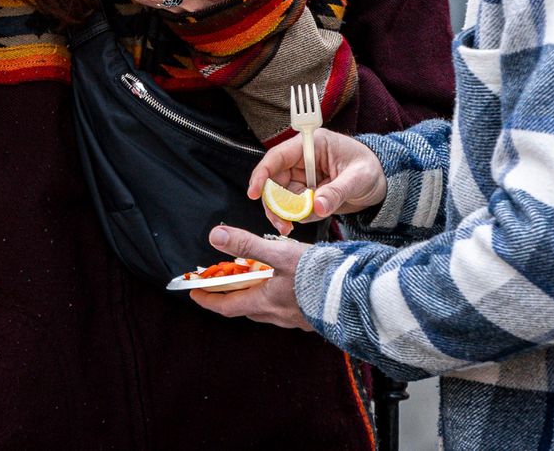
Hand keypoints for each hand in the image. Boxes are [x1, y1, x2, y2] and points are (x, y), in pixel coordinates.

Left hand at [187, 225, 311, 329]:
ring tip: (256, 273)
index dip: (208, 299)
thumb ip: (247, 245)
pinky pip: (287, 307)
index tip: (195, 292)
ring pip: (267, 307)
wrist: (358, 295)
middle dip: (232, 293)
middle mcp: (278, 315)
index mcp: (265, 303)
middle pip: (246, 306)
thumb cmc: (319, 276)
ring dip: (257, 292)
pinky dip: (278, 294)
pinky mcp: (312, 315)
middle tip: (224, 278)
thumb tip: (216, 236)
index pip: (227, 306)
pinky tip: (288, 281)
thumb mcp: (280, 254)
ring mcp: (296, 318)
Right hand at [248, 129, 386, 235]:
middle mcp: (302, 160)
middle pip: (273, 181)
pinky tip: (311, 218)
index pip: (277, 157)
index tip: (253, 193)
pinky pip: (294, 207)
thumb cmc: (371, 168)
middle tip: (282, 225)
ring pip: (280, 197)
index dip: (262, 174)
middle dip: (273, 204)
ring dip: (283, 214)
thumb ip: (336, 192)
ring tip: (292, 228)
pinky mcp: (307, 192)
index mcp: (311, 145)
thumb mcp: (358, 178)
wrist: (382, 181)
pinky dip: (297, 217)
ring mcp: (303, 177)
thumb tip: (317, 208)